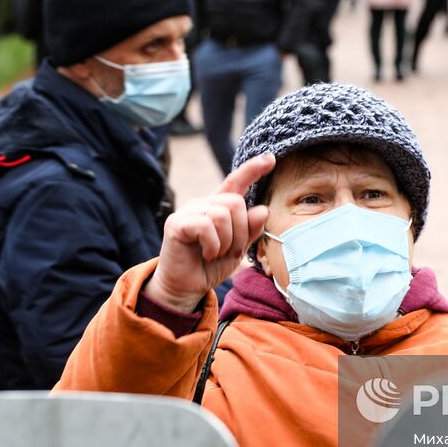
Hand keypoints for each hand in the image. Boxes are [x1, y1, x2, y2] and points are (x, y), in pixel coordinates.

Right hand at [144, 154, 275, 313]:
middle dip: (240, 232)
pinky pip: (206, 226)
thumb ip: (250, 230)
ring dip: (227, 242)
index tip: (271, 159)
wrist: (186, 287)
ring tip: (217, 254)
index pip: (236, 182)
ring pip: (223, 215)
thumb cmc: (210, 266)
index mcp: (219, 206)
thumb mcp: (238, 249)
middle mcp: (203, 203)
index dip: (253, 169)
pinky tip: (207, 254)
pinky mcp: (176, 223)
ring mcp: (188, 211)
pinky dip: (213, 245)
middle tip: (231, 251)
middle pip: (236, 202)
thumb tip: (263, 209)